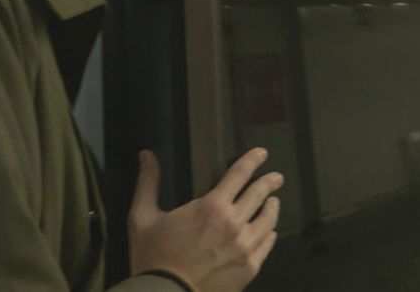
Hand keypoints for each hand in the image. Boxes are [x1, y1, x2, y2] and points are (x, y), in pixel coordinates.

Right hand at [128, 148, 283, 291]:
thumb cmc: (153, 257)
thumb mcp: (143, 217)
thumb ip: (148, 183)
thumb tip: (146, 154)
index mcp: (212, 206)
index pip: (239, 174)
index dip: (253, 160)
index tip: (262, 153)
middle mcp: (234, 223)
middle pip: (260, 194)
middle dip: (270, 182)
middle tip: (276, 177)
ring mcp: (245, 246)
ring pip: (268, 219)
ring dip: (272, 207)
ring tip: (273, 202)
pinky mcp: (250, 267)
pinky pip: (267, 245)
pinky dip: (270, 234)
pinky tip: (270, 231)